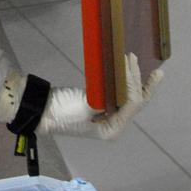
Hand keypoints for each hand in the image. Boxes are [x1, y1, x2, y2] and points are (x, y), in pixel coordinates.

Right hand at [0, 55, 161, 139]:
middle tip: (150, 65)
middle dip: (143, 83)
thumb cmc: (63, 111)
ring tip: (137, 61)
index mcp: (112, 129)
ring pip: (130, 97)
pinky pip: (119, 93)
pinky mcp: (101, 105)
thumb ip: (108, 99)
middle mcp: (114, 124)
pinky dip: (125, 81)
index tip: (129, 62)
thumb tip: (125, 87)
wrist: (40, 110)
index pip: (132, 104)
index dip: (133, 83)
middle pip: (136, 102)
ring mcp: (108, 116)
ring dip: (135, 79)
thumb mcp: (86, 106)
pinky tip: (128, 72)